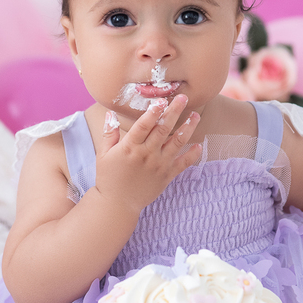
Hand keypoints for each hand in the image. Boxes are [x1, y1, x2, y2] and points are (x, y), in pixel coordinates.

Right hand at [93, 95, 201, 214]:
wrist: (118, 204)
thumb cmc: (108, 178)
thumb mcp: (104, 154)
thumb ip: (109, 133)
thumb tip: (111, 114)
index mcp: (130, 147)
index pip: (144, 125)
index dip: (153, 112)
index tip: (162, 100)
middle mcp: (146, 154)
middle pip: (163, 129)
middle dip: (174, 112)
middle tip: (183, 97)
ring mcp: (158, 165)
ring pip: (176, 143)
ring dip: (187, 128)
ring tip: (196, 115)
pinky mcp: (167, 176)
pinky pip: (183, 164)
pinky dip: (192, 155)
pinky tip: (199, 145)